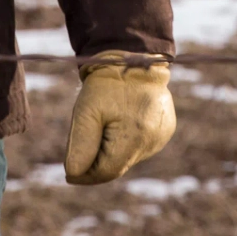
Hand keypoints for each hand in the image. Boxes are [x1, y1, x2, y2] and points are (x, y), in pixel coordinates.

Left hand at [64, 52, 176, 184]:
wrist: (134, 59)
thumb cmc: (106, 86)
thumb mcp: (85, 112)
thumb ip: (80, 146)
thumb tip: (74, 174)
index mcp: (135, 136)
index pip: (106, 172)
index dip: (86, 175)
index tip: (70, 173)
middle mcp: (153, 140)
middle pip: (117, 167)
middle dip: (98, 162)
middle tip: (84, 143)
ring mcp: (162, 136)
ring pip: (128, 159)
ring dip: (113, 151)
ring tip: (106, 123)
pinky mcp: (166, 131)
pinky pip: (140, 147)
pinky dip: (126, 142)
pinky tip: (122, 122)